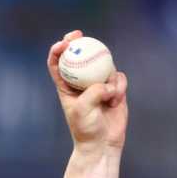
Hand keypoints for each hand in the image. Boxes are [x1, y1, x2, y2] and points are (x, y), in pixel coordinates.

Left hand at [47, 30, 127, 152]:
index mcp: (66, 86)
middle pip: (79, 55)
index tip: (63, 43)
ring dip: (107, 77)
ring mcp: (98, 83)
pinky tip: (115, 101)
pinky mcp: (114, 88)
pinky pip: (119, 78)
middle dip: (78, 41)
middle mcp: (81, 82)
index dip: (57, 50)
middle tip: (79, 34)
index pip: (57, 64)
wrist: (102, 143)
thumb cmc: (86, 129)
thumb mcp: (83, 110)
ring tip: (108, 95)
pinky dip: (119, 87)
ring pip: (104, 65)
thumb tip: (105, 84)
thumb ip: (93, 93)